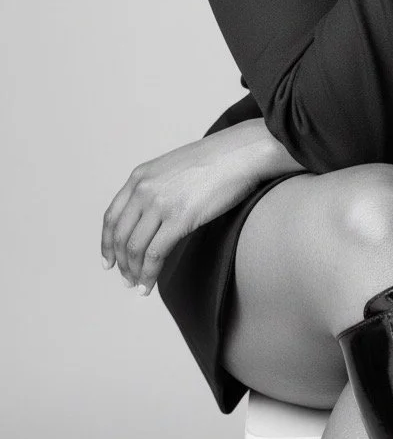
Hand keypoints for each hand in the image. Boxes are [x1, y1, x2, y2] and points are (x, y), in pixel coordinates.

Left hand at [100, 128, 272, 296]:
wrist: (241, 152)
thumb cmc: (216, 160)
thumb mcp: (173, 168)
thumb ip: (157, 188)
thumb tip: (153, 217)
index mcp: (140, 176)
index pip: (111, 217)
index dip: (106, 243)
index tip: (109, 260)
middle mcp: (144, 189)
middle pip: (120, 236)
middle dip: (121, 262)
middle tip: (126, 279)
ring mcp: (160, 204)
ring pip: (134, 248)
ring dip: (134, 272)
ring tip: (139, 285)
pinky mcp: (180, 218)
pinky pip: (155, 254)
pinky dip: (149, 275)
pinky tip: (150, 285)